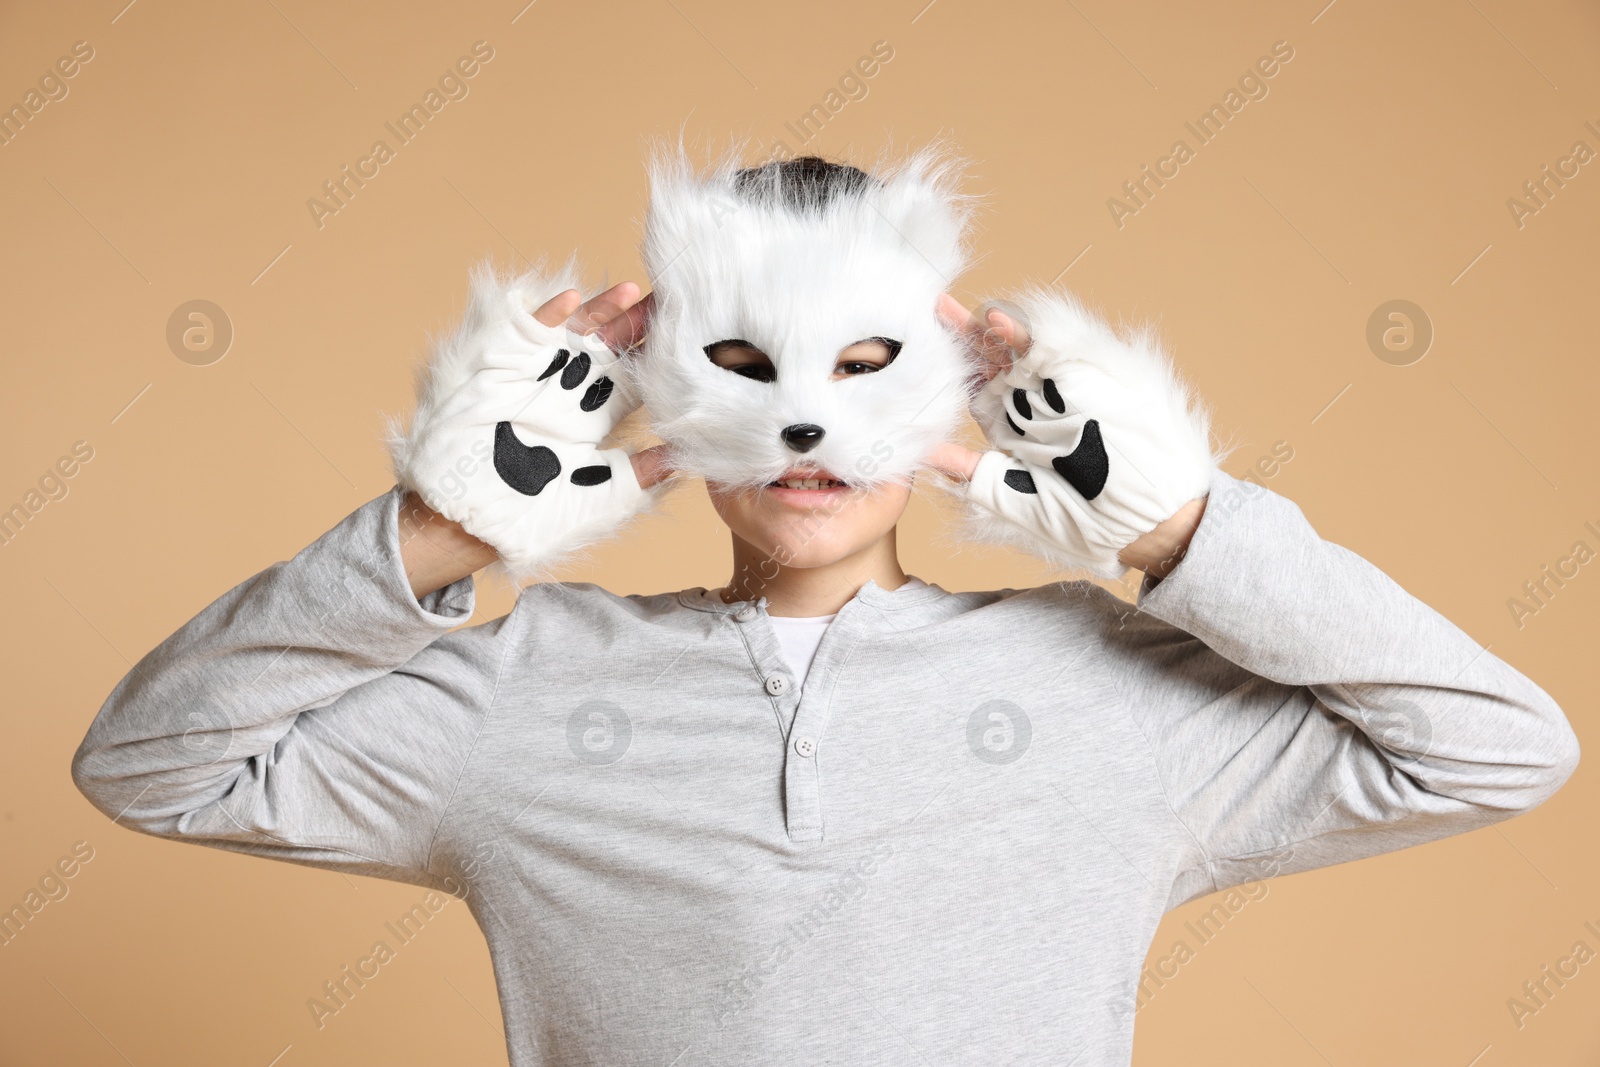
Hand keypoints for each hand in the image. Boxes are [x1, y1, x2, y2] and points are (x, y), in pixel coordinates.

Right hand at [387, 264, 677, 584]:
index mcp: (594, 422)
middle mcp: (569, 394)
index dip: (662, 362)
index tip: (695, 341)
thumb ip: (640, 478)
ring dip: (604, 311)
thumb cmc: (528, 520)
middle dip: (640, 326)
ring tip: (634, 292)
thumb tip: (687, 459)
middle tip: (674, 303)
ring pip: (576, 333)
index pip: (636, 382)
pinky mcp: (503, 367)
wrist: (466, 522)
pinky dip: (548, 314)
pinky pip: (527, 332)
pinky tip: (574, 299)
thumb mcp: (597, 500)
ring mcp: (537, 377)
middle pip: (612, 349)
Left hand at [925, 291, 1215, 578]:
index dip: (947, 373)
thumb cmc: (1088, 520)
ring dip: (982, 327)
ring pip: (1012, 348)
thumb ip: (971, 474)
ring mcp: (1057, 387)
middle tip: (932, 311)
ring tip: (947, 309)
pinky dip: (1020, 330)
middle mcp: (1034, 404)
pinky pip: (1047, 346)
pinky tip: (995, 321)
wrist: (1150, 519)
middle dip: (960, 338)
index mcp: (1015, 431)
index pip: (975, 391)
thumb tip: (925, 456)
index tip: (916, 359)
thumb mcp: (1015, 500)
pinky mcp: (1083, 374)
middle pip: (988, 362)